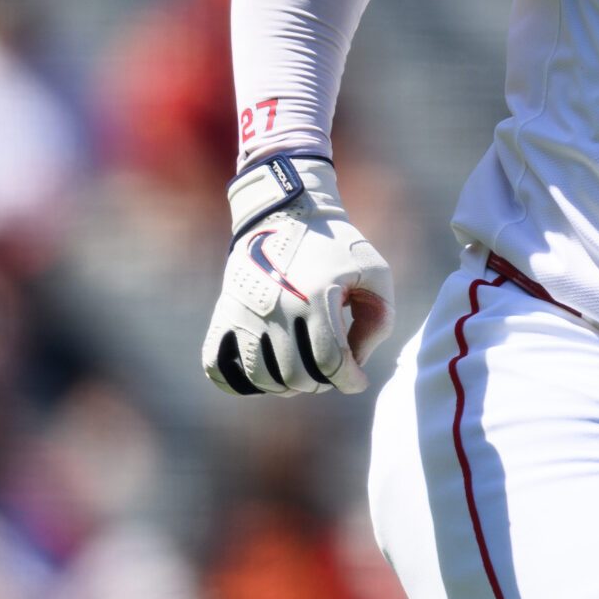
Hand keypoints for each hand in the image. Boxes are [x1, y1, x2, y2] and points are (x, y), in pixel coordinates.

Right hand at [202, 155, 394, 394]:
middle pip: (297, 376)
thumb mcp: (374, 271)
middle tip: (332, 371)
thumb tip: (356, 360)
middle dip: (322, 383)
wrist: (286, 213)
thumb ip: (380, 318)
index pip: (330, 362)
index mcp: (316, 297)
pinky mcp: (224, 315)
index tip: (357, 380)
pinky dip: (241, 383)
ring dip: (287, 386)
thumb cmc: (336, 246)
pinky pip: (218, 368)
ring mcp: (245, 313)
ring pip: (262, 379)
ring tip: (303, 371)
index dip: (349, 380)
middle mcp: (277, 308)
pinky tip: (266, 374)